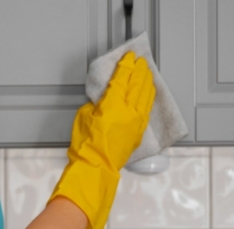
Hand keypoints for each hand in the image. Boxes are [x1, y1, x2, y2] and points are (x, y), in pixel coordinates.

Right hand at [49, 51, 154, 228]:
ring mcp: (136, 121)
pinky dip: (149, 96)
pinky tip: (149, 91)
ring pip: (145, 95)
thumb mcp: (84, 116)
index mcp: (112, 104)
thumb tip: (104, 100)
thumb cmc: (85, 145)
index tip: (129, 57)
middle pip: (137, 84)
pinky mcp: (139, 130)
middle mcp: (128, 110)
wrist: (96, 167)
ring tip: (147, 73)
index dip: (125, 66)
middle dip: (139, 70)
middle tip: (140, 61)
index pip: (122, 79)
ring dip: (146, 81)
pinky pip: (147, 108)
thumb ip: (96, 104)